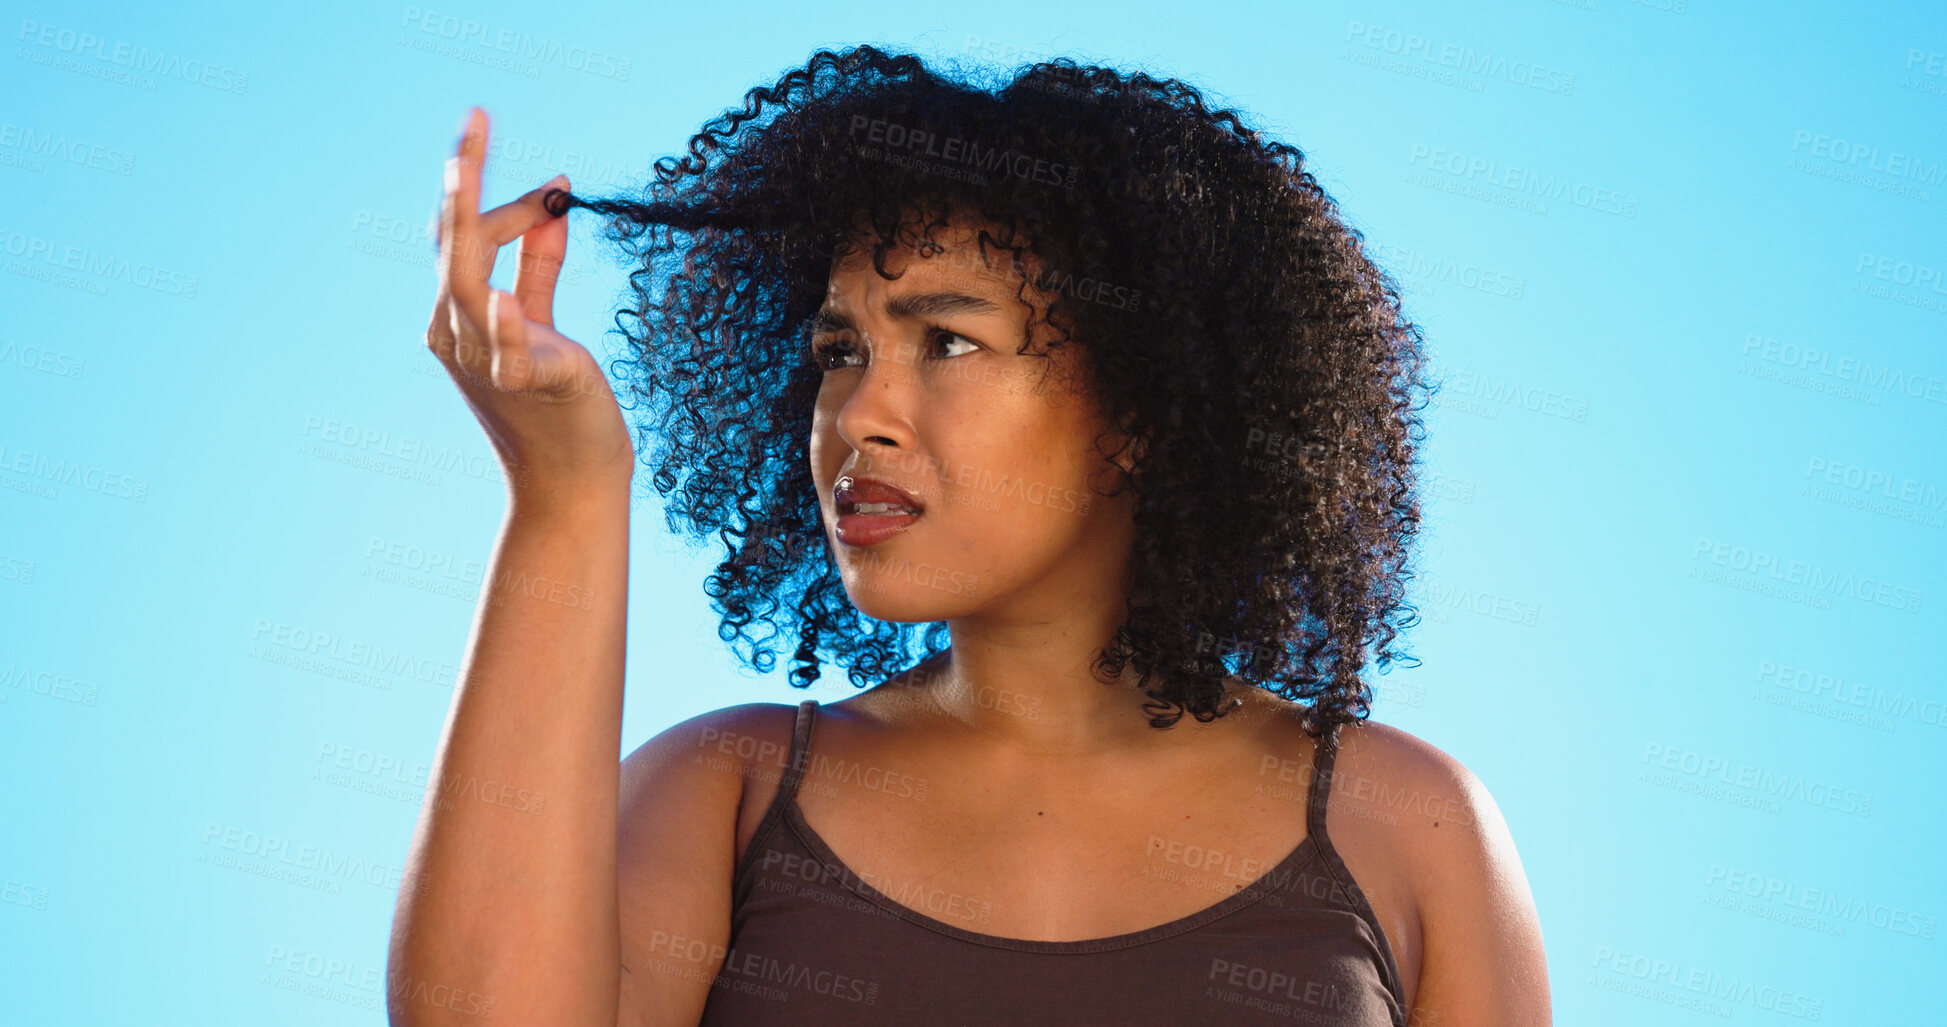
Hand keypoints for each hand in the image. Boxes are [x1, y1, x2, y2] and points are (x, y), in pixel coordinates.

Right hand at [427, 106, 632, 502]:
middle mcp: (457, 335)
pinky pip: (508, 352)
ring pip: (468, 285)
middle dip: (464, 181)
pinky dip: (506, 325)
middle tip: (474, 119)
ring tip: (465, 174)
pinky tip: (505, 300)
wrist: (574, 479)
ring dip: (471, 227)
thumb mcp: (543, 322)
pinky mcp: (527, 387)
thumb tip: (556, 201)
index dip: (502, 201)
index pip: (464, 239)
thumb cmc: (559, 404)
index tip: (558, 186)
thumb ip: (540, 265)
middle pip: (454, 246)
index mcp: (458, 316)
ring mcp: (486, 361)